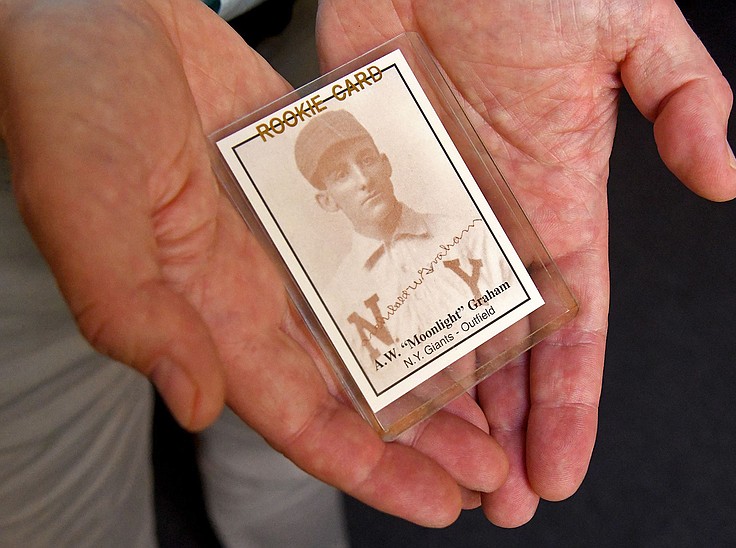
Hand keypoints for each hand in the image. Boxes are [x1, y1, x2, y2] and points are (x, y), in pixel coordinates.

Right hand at [0, 0, 507, 526]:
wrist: (93, 8)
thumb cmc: (66, 95)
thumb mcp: (85, 205)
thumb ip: (134, 310)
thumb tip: (197, 403)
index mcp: (205, 309)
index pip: (298, 415)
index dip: (369, 466)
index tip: (438, 501)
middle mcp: (256, 286)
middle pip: (355, 383)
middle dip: (423, 435)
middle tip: (492, 471)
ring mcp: (291, 235)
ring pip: (377, 320)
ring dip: (435, 364)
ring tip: (498, 403)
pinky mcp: (314, 181)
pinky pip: (378, 240)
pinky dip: (421, 270)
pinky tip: (468, 289)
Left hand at [317, 0, 735, 526]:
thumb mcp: (632, 31)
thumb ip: (684, 101)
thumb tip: (723, 181)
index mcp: (560, 201)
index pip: (573, 326)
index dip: (570, 402)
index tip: (559, 469)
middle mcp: (491, 221)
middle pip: (497, 349)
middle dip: (499, 428)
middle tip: (491, 501)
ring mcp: (425, 208)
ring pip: (427, 326)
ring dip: (431, 400)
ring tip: (428, 468)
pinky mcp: (365, 181)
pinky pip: (360, 269)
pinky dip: (358, 327)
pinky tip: (356, 384)